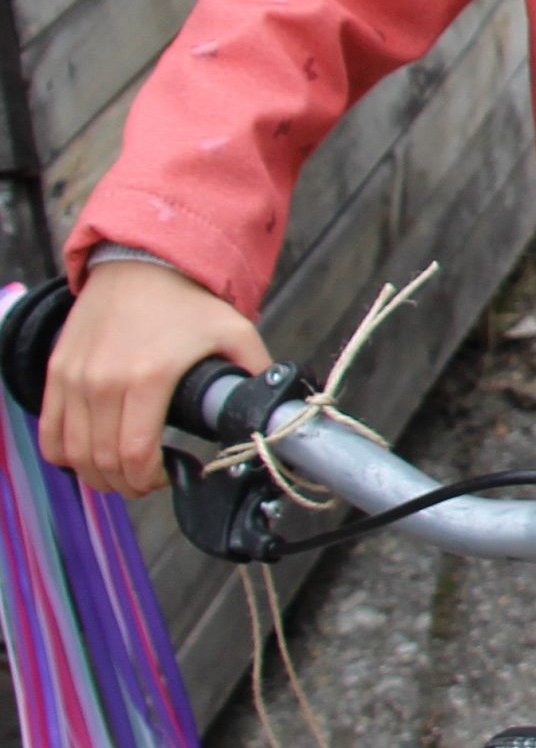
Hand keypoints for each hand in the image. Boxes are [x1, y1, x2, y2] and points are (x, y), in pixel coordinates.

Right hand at [40, 260, 270, 495]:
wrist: (140, 263)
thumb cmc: (186, 300)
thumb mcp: (235, 331)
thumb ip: (257, 371)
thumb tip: (273, 405)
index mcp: (149, 377)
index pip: (136, 453)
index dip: (150, 478)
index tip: (168, 476)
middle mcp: (104, 381)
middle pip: (103, 461)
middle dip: (128, 484)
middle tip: (148, 481)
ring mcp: (74, 378)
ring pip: (74, 453)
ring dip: (97, 475)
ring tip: (122, 472)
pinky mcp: (56, 373)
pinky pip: (49, 433)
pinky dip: (66, 455)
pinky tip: (88, 455)